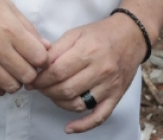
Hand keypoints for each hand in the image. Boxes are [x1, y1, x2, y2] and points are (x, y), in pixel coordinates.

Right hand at [0, 0, 49, 97]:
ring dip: (15, 80)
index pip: (39, 57)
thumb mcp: (7, 6)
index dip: (42, 58)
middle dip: (31, 71)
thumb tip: (45, 47)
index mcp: (9, 29)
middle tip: (25, 63)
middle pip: (27, 75)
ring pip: (11, 86)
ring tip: (11, 69)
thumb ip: (28, 28)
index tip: (37, 55)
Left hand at [29, 14, 146, 133]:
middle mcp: (100, 69)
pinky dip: (83, 125)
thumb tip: (38, 65)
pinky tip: (69, 128)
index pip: (57, 71)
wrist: (131, 36)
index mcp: (88, 50)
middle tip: (39, 87)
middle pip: (66, 89)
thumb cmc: (100, 34)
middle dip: (46, 91)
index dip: (40, 79)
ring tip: (51, 95)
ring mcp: (109, 85)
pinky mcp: (116, 96)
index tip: (31, 80)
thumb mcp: (75, 33)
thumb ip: (56, 49)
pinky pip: (99, 116)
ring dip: (59, 103)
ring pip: (78, 104)